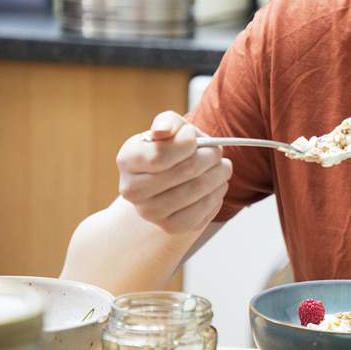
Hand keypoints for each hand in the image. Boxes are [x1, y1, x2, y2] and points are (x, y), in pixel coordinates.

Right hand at [116, 111, 232, 233]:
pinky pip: (203, 211)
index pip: (160, 156)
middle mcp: (131, 189)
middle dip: (210, 157)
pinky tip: (217, 186)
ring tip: (222, 167)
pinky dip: (217, 195)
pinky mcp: (171, 227)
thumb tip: (163, 131)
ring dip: (218, 175)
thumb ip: (168, 123)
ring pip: (197, 191)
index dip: (186, 144)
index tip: (194, 137)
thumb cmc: (173, 147)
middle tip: (217, 152)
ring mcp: (150, 212)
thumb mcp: (170, 127)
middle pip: (185, 172)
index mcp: (127, 159)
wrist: (172, 178)